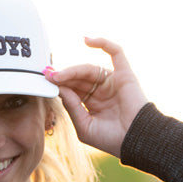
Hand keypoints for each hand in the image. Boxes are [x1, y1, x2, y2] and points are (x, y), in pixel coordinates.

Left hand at [47, 38, 147, 156]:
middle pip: (78, 78)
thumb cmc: (112, 139)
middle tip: (48, 75)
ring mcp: (112, 81)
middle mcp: (102, 91)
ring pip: (89, 69)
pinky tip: (87, 40)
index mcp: (93, 104)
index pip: (73, 89)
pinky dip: (103, 43)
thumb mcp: (84, 125)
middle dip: (63, 76)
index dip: (60, 84)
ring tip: (59, 74)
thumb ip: (72, 106)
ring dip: (73, 69)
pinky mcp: (124, 74)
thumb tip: (59, 87)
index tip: (46, 81)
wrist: (136, 141)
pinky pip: (115, 52)